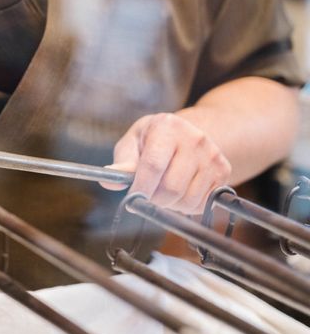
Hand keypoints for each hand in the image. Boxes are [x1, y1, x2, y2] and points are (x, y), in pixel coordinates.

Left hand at [102, 113, 231, 214]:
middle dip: (154, 200)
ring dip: (171, 205)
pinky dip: (187, 206)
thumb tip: (110, 182)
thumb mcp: (132, 143)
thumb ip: (122, 163)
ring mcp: (212, 155)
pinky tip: (180, 191)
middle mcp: (194, 139)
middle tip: (147, 195)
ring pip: (188, 199)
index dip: (141, 187)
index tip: (133, 197)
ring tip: (163, 191)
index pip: (153, 165)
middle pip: (172, 188)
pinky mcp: (223, 171)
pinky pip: (202, 204)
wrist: (187, 133)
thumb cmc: (152, 139)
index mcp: (167, 127)